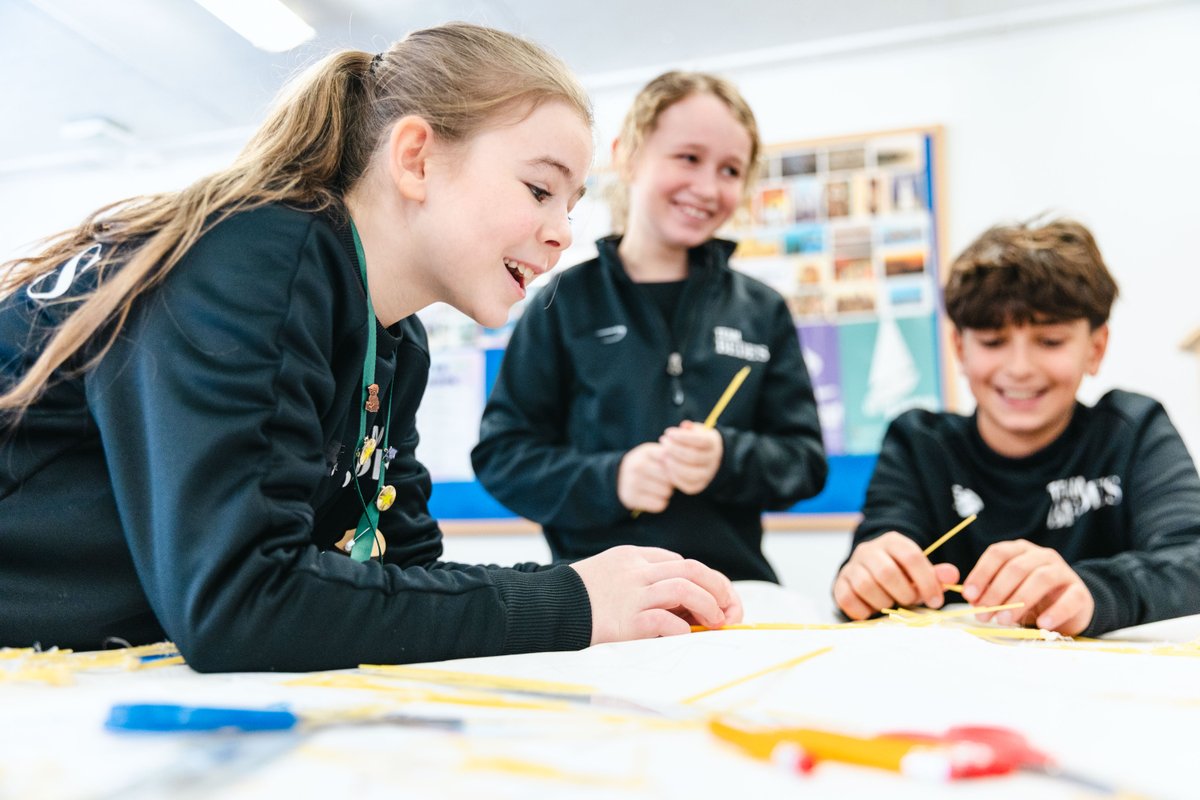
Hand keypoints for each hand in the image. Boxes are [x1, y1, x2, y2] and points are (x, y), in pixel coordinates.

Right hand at [570, 545, 743, 643]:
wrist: (545, 608)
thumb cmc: (578, 598)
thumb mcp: (610, 575)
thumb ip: (641, 580)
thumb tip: (683, 606)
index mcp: (633, 556)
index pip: (680, 562)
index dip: (705, 580)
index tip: (716, 599)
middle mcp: (636, 571)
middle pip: (692, 569)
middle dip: (719, 588)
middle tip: (730, 610)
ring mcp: (631, 594)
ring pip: (685, 588)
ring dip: (709, 605)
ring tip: (716, 622)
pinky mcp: (626, 621)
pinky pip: (666, 621)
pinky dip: (683, 629)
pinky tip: (686, 636)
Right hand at [617, 442, 673, 512]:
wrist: (619, 477)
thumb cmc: (646, 464)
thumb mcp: (654, 453)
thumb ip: (671, 455)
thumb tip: (687, 465)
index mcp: (646, 452)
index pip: (673, 460)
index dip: (678, 467)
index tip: (675, 469)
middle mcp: (638, 465)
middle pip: (671, 478)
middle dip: (672, 481)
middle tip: (665, 480)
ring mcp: (633, 482)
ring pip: (666, 492)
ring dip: (666, 492)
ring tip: (658, 487)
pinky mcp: (631, 498)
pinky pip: (659, 505)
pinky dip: (660, 503)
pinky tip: (652, 497)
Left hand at [660, 420, 722, 494]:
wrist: (705, 457)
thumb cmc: (696, 440)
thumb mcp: (695, 430)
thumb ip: (689, 428)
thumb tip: (684, 426)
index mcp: (713, 444)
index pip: (701, 441)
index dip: (683, 437)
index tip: (668, 433)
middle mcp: (713, 461)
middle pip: (694, 457)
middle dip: (674, 449)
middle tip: (663, 442)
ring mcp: (707, 475)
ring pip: (690, 473)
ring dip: (673, 464)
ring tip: (663, 454)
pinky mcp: (699, 486)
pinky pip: (686, 485)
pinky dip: (673, 476)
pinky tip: (666, 465)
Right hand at [833, 531, 959, 618]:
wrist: (868, 569)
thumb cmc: (899, 573)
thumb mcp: (919, 570)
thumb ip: (935, 575)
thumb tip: (952, 576)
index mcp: (892, 541)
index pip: (911, 557)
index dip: (926, 581)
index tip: (936, 600)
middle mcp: (868, 550)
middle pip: (887, 572)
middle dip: (904, 594)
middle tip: (911, 602)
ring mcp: (851, 566)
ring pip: (866, 585)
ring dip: (884, 602)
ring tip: (891, 604)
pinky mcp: (839, 583)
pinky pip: (848, 599)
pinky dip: (864, 610)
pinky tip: (874, 609)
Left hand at [962, 539, 1093, 634]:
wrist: (1070, 606)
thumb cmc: (1032, 597)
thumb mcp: (1009, 592)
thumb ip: (991, 592)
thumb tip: (973, 600)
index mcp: (1020, 551)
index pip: (998, 553)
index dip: (981, 573)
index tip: (969, 595)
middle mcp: (1041, 556)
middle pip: (1016, 567)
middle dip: (996, 592)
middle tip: (984, 614)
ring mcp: (1062, 571)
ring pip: (1041, 579)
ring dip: (1020, 600)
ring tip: (1005, 620)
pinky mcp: (1080, 591)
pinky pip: (1070, 598)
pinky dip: (1055, 611)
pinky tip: (1042, 624)